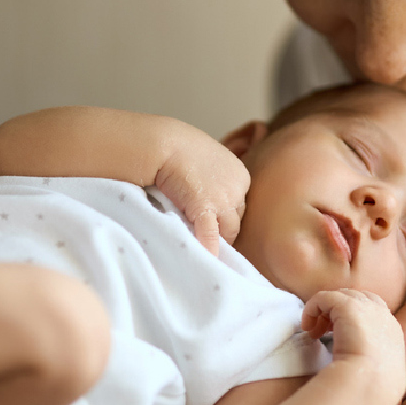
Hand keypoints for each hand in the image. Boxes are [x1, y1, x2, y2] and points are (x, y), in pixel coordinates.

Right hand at [154, 127, 249, 254]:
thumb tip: (207, 194)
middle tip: (213, 240)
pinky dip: (211, 249)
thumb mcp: (208, 159)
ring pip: (229, 231)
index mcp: (241, 175)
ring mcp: (223, 200)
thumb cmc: (179, 148)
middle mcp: (238, 189)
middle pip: (237, 219)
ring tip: (209, 253)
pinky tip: (209, 260)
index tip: (216, 222)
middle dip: (225, 230)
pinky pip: (211, 235)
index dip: (227, 215)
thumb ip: (214, 178)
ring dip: (219, 241)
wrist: (164, 144)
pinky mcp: (205, 209)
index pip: (240, 205)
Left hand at [302, 288, 405, 396]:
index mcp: (392, 332)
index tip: (336, 336)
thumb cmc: (372, 390)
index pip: (372, 310)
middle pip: (356, 297)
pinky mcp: (349, 305)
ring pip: (339, 296)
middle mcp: (382, 315)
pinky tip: (307, 329)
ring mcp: (367, 308)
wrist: (370, 384)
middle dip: (337, 311)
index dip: (351, 318)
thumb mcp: (379, 377)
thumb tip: (371, 384)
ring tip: (313, 333)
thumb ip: (373, 367)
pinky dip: (312, 308)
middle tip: (322, 333)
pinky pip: (324, 297)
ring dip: (324, 311)